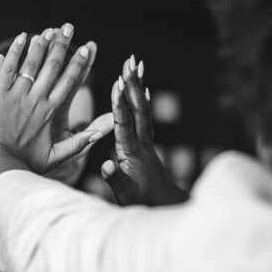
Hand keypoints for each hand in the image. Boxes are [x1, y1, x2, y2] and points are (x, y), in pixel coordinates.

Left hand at [0, 25, 112, 195]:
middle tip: (69, 27)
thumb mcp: (56, 157)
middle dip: (62, 44)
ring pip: (32, 63)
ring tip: (49, 29)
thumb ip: (79, 143)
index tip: (88, 47)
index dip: (80, 62)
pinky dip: (16, 51)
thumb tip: (103, 132)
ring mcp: (17, 95)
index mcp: (51, 111)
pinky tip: (22, 38)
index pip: (70, 81)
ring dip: (41, 44)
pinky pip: (8, 68)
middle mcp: (37, 99)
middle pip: (52, 66)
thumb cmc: (26, 164)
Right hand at [101, 55, 187, 205]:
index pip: (125, 124)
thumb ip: (115, 180)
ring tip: (136, 65)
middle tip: (130, 61)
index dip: (120, 103)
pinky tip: (143, 90)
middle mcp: (142, 144)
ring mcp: (147, 144)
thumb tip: (106, 164)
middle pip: (138, 109)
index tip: (118, 83)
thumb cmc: (143, 205)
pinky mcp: (147, 147)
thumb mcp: (125, 196)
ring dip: (137, 86)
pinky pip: (144, 118)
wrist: (166, 210)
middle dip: (132, 84)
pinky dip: (142, 101)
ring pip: (143, 109)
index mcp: (132, 154)